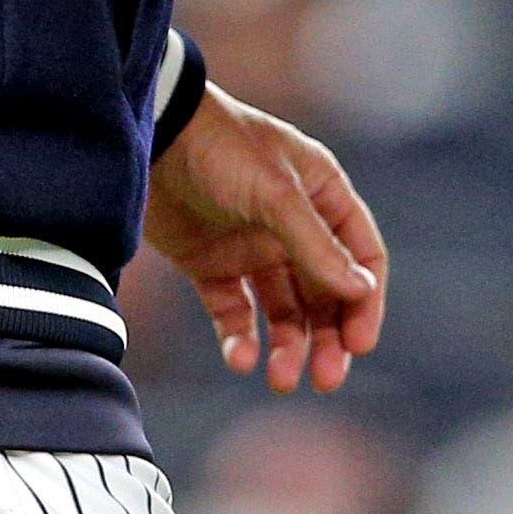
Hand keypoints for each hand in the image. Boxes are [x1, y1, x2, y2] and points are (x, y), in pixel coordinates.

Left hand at [142, 85, 387, 393]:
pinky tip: (240, 358)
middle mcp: (293, 224)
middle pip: (325, 293)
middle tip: (326, 378)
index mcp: (321, 195)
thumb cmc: (220, 147)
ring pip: (283, 310)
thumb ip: (315, 244)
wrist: (147, 134)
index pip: (360, 256)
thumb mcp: (274, 192)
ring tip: (281, 379)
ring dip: (288, 346)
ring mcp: (252, 247)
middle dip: (328, 337)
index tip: (359, 343)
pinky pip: (235, 312)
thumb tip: (360, 290)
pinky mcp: (212, 265)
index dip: (365, 301)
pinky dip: (240, 339)